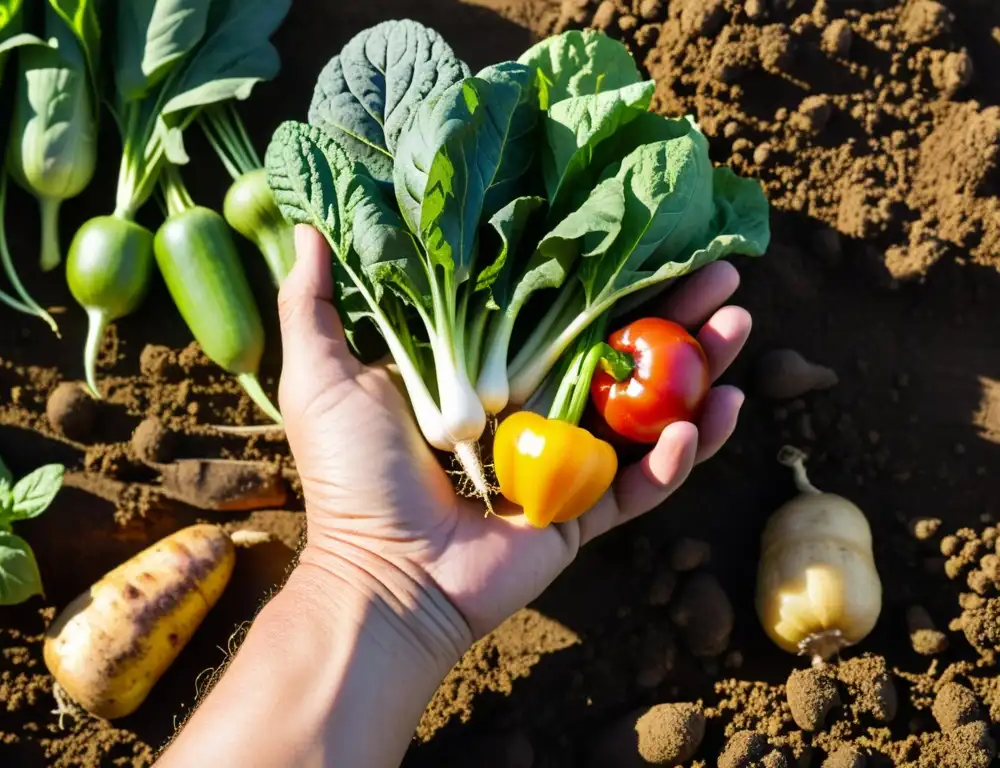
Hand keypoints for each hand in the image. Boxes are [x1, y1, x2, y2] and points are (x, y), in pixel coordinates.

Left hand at [279, 225, 750, 647]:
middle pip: (618, 353)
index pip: (557, 310)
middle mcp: (533, 412)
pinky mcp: (582, 515)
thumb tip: (305, 228)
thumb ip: (315, 305)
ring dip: (700, 372)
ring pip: (646, 411)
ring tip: (742, 327)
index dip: (600, 272)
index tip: (642, 229)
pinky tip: (711, 416)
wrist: (382, 577)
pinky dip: (678, 457)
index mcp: (488, 373)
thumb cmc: (352, 476)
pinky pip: (642, 486)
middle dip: (676, 312)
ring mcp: (564, 465)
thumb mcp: (324, 377)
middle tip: (725, 272)